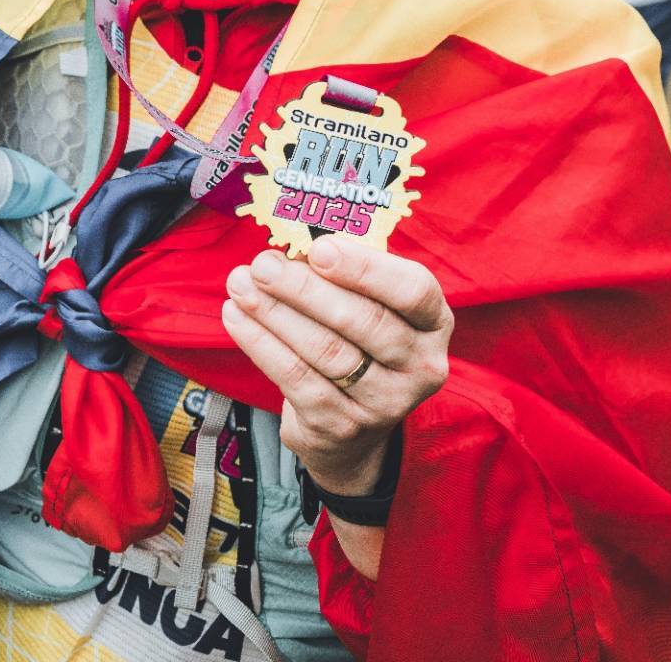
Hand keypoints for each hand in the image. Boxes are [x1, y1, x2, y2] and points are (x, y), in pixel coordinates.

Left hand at [223, 238, 451, 496]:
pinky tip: (236, 317)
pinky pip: (296, 379)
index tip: (319, 248)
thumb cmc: (360, 337)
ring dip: (276, 313)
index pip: (413, 291)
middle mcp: (420, 366)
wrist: (354, 428)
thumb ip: (346, 270)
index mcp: (434, 322)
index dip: (365, 269)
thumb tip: (297, 242)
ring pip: (325, 351)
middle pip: (364, 322)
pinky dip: (261, 344)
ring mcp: (384, 403)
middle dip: (306, 289)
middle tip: (263, 265)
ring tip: (241, 284)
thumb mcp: (371, 301)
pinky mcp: (341, 425)